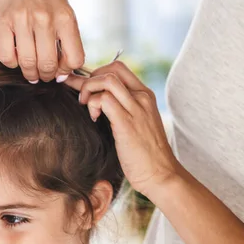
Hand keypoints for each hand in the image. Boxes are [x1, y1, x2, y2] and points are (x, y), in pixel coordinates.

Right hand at [0, 0, 84, 82]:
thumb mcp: (64, 10)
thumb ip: (65, 38)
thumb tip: (62, 72)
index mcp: (66, 18)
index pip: (75, 59)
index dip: (67, 70)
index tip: (60, 69)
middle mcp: (46, 19)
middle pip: (48, 65)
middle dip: (46, 76)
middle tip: (42, 74)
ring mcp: (23, 19)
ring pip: (27, 63)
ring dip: (29, 72)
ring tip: (29, 70)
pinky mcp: (1, 19)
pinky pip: (7, 56)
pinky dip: (11, 62)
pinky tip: (15, 55)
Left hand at [65, 61, 180, 197]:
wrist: (161, 174)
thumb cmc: (146, 155)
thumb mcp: (138, 125)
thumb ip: (123, 111)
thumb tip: (98, 103)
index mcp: (145, 96)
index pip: (119, 69)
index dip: (97, 73)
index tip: (83, 87)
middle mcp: (142, 97)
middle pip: (112, 68)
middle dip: (90, 78)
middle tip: (82, 97)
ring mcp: (136, 108)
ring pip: (106, 79)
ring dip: (88, 89)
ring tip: (86, 106)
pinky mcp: (127, 122)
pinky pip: (104, 99)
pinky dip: (92, 104)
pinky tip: (94, 118)